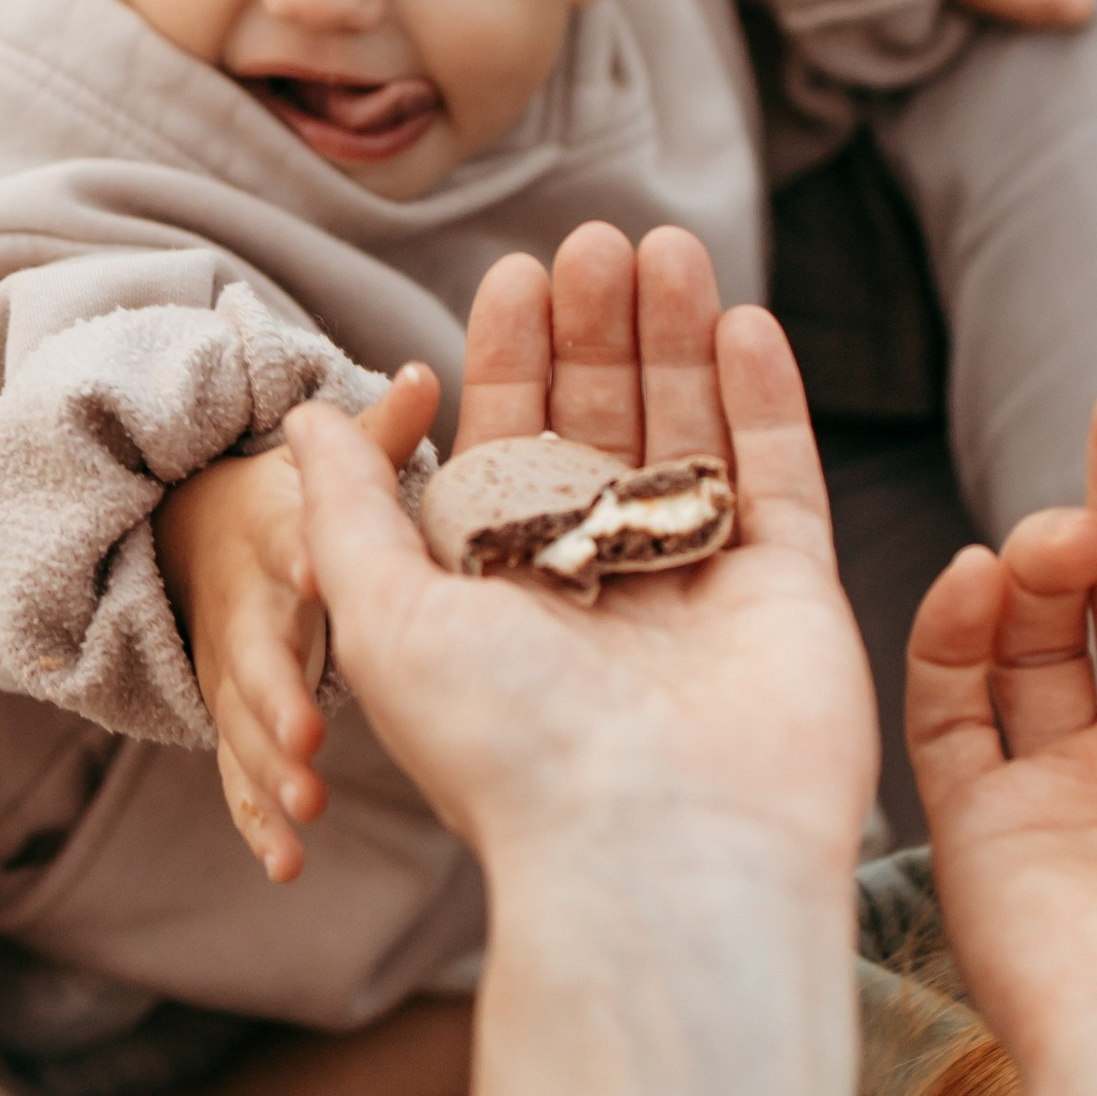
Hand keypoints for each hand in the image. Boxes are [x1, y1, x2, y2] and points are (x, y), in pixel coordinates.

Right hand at [154, 386, 430, 882]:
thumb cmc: (291, 501)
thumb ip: (379, 435)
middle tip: (312, 742)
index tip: (325, 581)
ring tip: (304, 814)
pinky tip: (286, 864)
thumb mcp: (324, 463)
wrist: (197, 540)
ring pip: (244, 726)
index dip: (307, 565)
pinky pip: (239, 775)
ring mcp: (233, 673)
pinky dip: (257, 819)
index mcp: (280, 540)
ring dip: (270, 770)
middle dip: (279, 697)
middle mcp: (249, 610)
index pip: (292, 551)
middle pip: (258, 654)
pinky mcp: (233, 722)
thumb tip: (425, 374)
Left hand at [286, 222, 877, 1095]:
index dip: (513, 361)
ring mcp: (702, 593)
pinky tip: (741, 318)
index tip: (513, 274)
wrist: (653, 857)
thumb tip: (304, 418)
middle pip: (604, 429)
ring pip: (690, 437)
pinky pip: (778, 479)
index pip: (510, 451)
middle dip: (599, 332)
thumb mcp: (385, 616)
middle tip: (597, 238)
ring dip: (677, 339)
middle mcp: (602, 590)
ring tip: (666, 243)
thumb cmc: (505, 748)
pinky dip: (763, 400)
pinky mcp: (792, 600)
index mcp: (507, 597)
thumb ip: (348, 508)